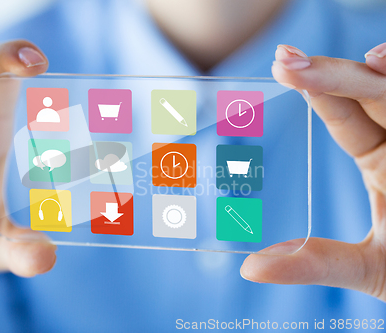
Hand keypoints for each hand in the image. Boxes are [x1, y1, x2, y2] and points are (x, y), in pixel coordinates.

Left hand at [240, 43, 385, 300]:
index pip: (344, 115)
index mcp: (381, 160)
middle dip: (333, 73)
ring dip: (384, 74)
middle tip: (286, 59)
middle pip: (371, 93)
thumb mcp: (371, 268)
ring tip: (366, 60)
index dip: (316, 90)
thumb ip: (318, 263)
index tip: (280, 67)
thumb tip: (250, 267)